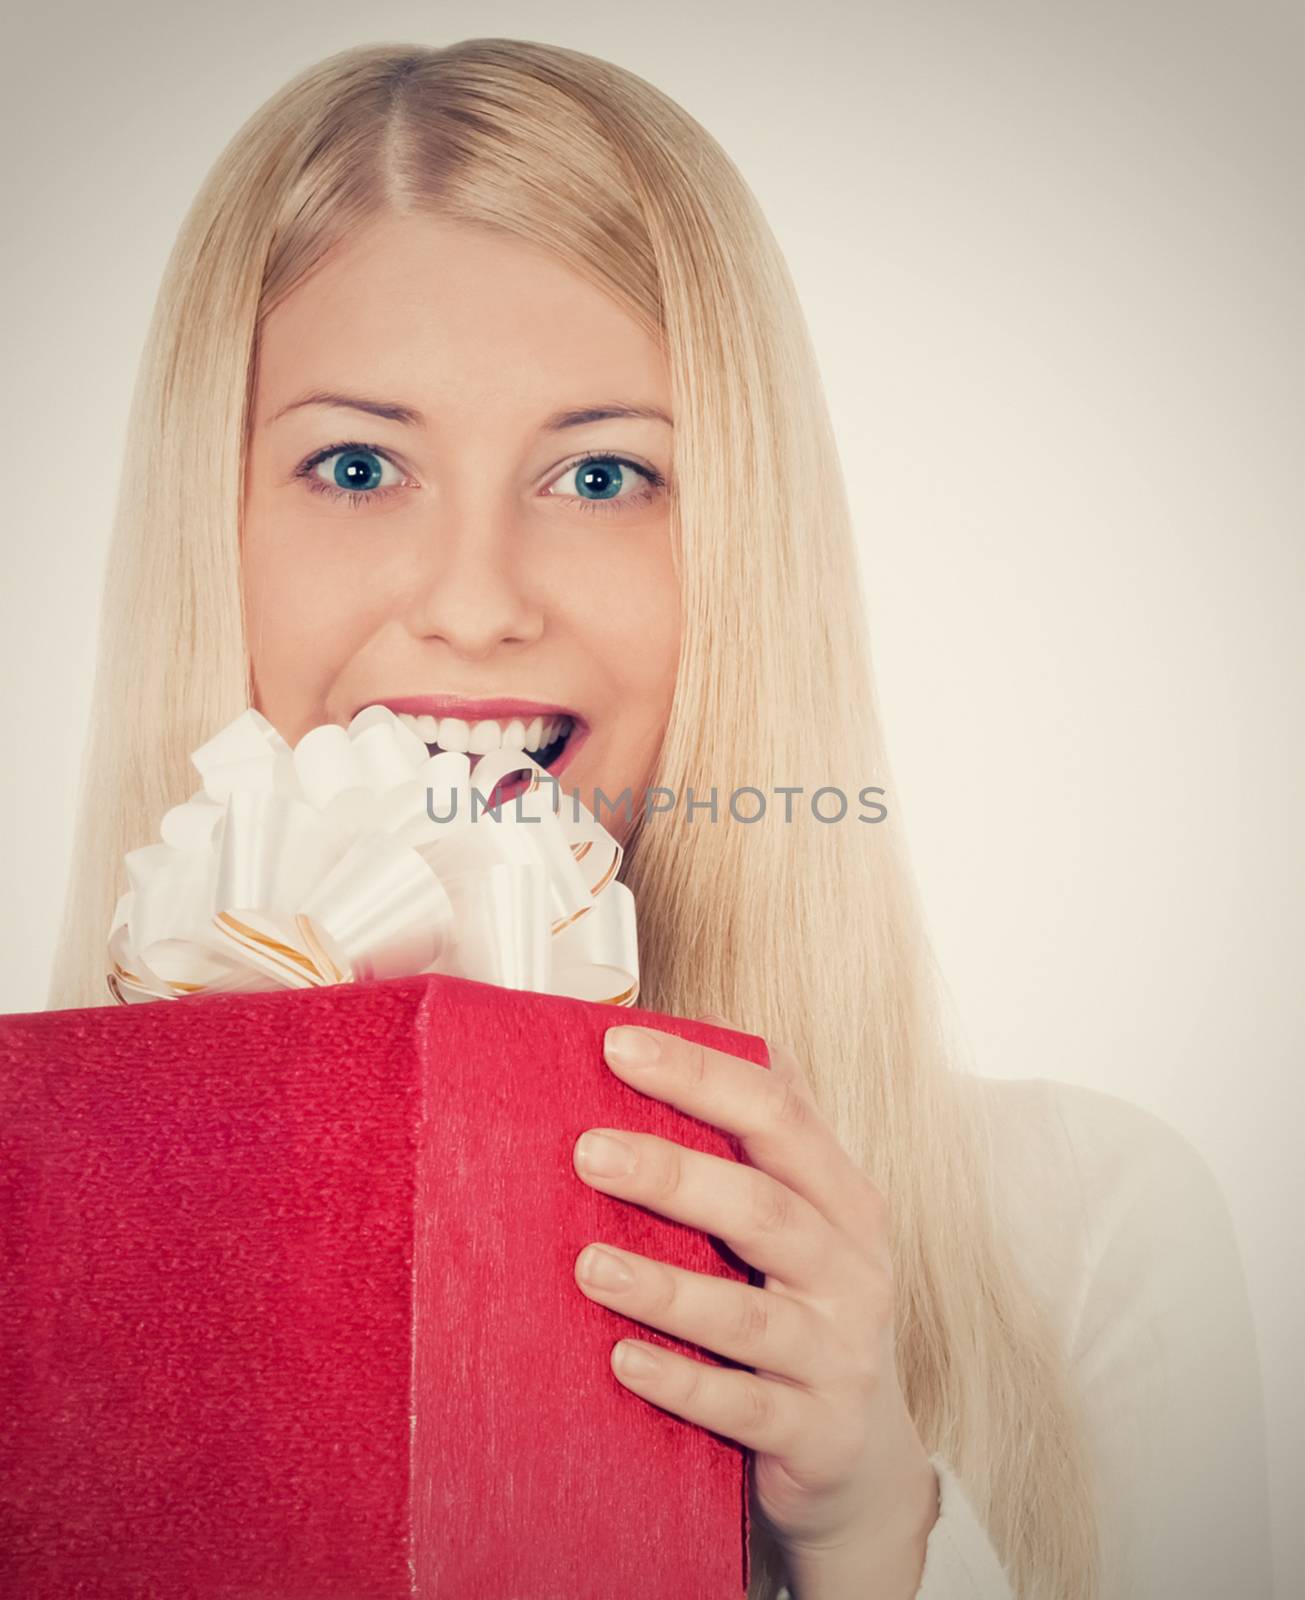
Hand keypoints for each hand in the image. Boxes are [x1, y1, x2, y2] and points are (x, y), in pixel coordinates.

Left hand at [571, 1016, 937, 1572]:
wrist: (864, 1456)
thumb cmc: (808, 1307)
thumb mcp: (809, 1215)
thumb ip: (767, 1132)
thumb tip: (708, 1027)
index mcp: (843, 1200)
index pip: (778, 1115)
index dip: (700, 1075)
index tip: (618, 1047)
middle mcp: (851, 1270)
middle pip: (764, 1208)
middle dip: (673, 1175)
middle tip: (586, 1150)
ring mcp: (836, 1355)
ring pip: (747, 1316)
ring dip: (664, 1289)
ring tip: (588, 1265)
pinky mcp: (815, 1432)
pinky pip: (742, 1407)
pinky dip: (682, 1383)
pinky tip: (621, 1361)